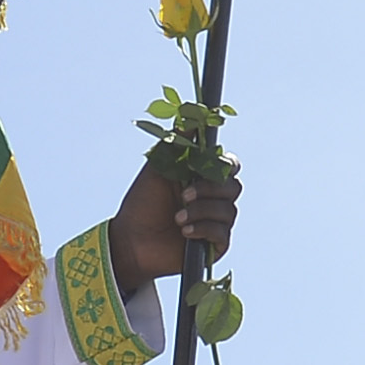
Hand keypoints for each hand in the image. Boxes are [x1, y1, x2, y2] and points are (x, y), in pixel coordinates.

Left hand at [106, 149, 238, 292]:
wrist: (131, 241)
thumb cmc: (142, 204)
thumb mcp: (156, 169)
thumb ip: (175, 145)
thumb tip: (191, 120)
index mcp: (202, 177)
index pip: (229, 166)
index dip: (226, 164)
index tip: (209, 165)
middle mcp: (212, 198)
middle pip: (233, 187)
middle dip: (210, 189)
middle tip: (184, 195)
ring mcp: (215, 221)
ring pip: (228, 210)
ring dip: (201, 211)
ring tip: (177, 218)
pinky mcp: (214, 245)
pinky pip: (222, 232)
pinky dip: (204, 228)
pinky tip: (185, 232)